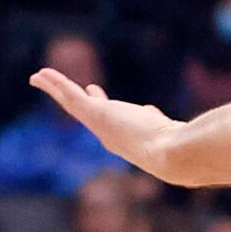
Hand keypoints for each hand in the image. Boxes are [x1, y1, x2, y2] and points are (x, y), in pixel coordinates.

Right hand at [28, 67, 193, 180]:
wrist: (173, 156)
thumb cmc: (182, 151)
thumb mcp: (180, 135)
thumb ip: (180, 130)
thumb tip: (191, 130)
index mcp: (129, 139)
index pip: (115, 119)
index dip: (106, 106)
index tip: (98, 93)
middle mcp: (111, 135)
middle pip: (90, 112)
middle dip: (79, 100)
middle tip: (68, 89)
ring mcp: (100, 125)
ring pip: (72, 103)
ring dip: (56, 88)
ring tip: (41, 78)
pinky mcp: (95, 114)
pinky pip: (68, 95)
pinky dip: (54, 84)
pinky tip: (39, 75)